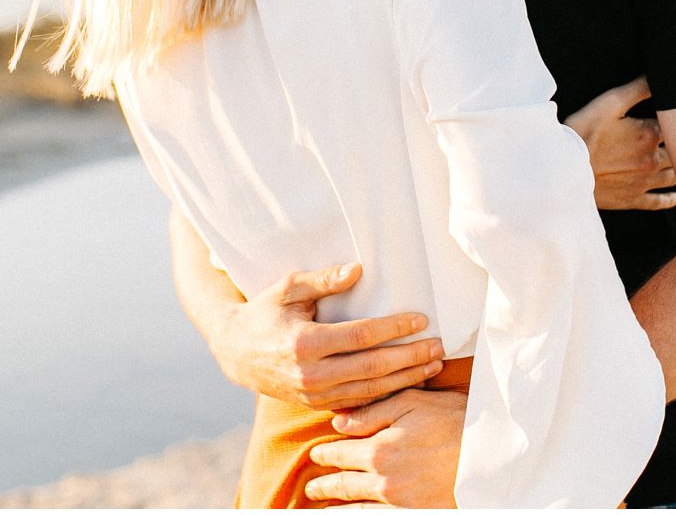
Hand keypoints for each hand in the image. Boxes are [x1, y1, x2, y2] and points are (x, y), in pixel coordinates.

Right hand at [211, 263, 445, 409]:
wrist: (236, 353)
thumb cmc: (266, 312)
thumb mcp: (289, 288)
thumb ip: (324, 279)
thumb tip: (359, 270)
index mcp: (305, 342)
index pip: (361, 336)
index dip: (394, 328)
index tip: (421, 320)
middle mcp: (311, 374)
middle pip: (372, 368)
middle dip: (410, 358)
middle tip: (439, 347)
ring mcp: (314, 394)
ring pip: (370, 390)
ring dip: (406, 378)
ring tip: (433, 365)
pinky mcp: (317, 405)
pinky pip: (359, 402)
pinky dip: (387, 394)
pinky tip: (409, 383)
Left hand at [304, 387, 465, 506]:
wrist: (490, 452)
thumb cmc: (453, 420)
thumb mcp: (412, 403)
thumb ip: (372, 413)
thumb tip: (337, 423)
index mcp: (378, 450)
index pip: (340, 454)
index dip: (325, 454)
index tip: (316, 454)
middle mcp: (383, 481)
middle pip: (343, 485)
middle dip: (325, 485)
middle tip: (312, 487)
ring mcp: (398, 503)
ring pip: (356, 509)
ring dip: (336, 509)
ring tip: (323, 509)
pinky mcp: (414, 513)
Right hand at [564, 75, 675, 210]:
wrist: (562, 170)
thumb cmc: (583, 131)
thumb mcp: (609, 103)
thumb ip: (638, 88)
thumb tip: (659, 76)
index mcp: (650, 134)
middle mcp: (653, 160)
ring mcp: (644, 182)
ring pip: (674, 177)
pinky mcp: (632, 199)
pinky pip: (658, 202)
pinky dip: (671, 200)